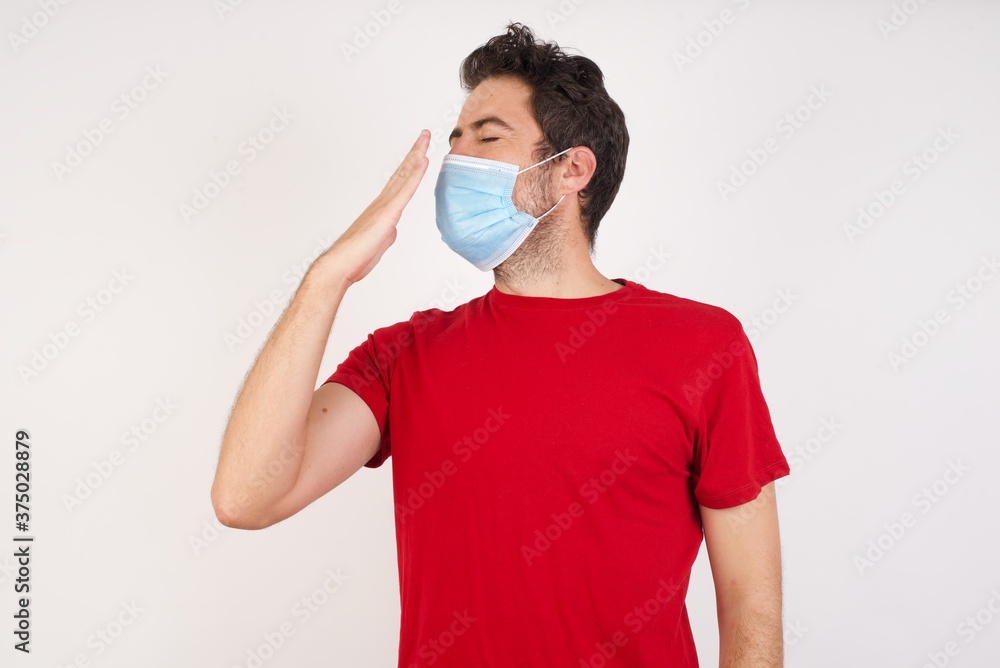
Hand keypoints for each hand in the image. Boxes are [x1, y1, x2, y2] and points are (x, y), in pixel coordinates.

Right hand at [318, 129, 430, 283]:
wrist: (341, 265)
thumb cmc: (356, 257)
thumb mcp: (379, 242)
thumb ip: (387, 232)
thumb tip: (392, 228)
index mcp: (382, 208)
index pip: (400, 181)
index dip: (411, 165)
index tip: (420, 151)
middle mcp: (383, 201)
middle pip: (402, 171)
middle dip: (415, 152)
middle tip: (425, 134)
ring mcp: (385, 205)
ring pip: (404, 175)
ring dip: (416, 155)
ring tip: (426, 138)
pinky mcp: (388, 213)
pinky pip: (405, 190)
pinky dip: (415, 174)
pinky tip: (423, 161)